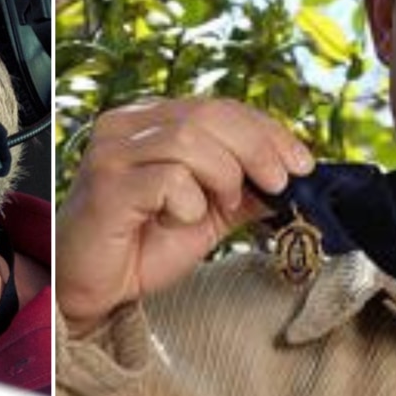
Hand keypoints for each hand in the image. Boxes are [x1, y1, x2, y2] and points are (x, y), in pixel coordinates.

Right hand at [55, 98, 313, 336]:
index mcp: (151, 120)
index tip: (302, 162)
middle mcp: (127, 125)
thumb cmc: (141, 246)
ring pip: (189, 139)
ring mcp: (112, 151)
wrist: (93, 289)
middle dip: (257, 148)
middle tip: (281, 183)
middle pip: (208, 114)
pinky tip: (180, 220)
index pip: (219, 107)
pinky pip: (167, 178)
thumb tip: (293, 175)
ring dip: (223, 176)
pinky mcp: (107, 184)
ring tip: (222, 207)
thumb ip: (244, 188)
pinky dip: (189, 202)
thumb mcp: (208, 212)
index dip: (267, 130)